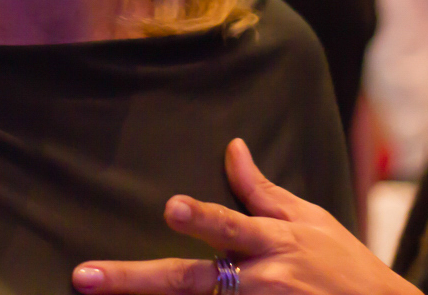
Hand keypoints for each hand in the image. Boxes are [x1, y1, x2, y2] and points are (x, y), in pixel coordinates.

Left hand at [72, 138, 418, 294]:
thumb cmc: (342, 263)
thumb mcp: (308, 218)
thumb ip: (260, 190)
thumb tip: (231, 147)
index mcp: (271, 242)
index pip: (229, 226)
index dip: (201, 218)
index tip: (170, 208)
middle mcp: (260, 282)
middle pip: (191, 281)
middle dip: (134, 279)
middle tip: (85, 277)